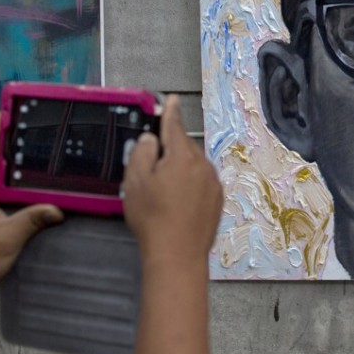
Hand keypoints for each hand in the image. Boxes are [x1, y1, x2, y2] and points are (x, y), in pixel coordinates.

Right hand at [122, 95, 224, 265]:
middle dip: (169, 152)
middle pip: (183, 148)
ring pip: (193, 166)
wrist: (177, 254)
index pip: (174, 126)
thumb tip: (151, 140)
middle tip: (151, 171)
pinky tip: (176, 204)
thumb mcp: (135, 181)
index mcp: (182, 156)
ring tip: (162, 195)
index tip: (172, 100)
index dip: (170, 112)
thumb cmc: (153, 218)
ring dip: (180, 171)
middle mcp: (203, 165)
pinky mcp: (217, 200)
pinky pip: (201, 183)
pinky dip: (190, 187)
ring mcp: (213, 183)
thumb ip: (142, 153)